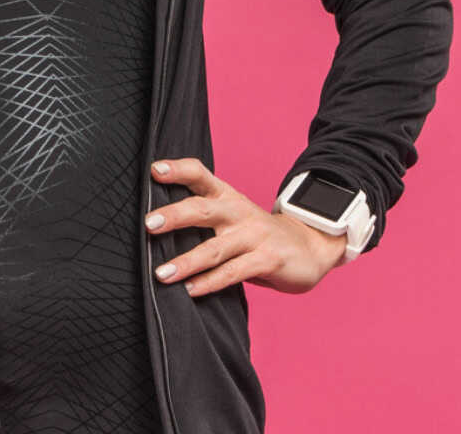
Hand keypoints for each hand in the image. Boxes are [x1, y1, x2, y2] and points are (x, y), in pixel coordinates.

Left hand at [142, 159, 346, 297]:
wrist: (312, 247)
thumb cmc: (258, 234)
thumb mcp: (233, 217)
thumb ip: (202, 218)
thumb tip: (154, 227)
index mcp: (227, 197)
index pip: (201, 175)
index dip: (179, 170)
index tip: (155, 170)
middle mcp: (239, 212)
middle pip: (203, 209)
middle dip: (175, 216)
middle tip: (148, 224)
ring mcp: (255, 235)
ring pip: (215, 248)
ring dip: (187, 261)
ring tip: (162, 274)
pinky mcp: (269, 259)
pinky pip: (234, 272)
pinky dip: (210, 282)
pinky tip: (191, 290)